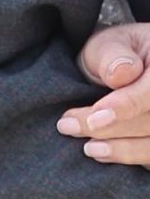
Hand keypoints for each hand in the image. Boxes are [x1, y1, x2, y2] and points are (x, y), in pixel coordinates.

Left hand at [57, 24, 149, 165]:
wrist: (124, 67)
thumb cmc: (116, 53)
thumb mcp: (110, 43)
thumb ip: (113, 54)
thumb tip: (122, 73)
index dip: (125, 106)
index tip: (94, 119)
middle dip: (110, 129)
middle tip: (69, 126)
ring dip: (121, 149)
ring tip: (87, 147)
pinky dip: (129, 155)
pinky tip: (103, 154)